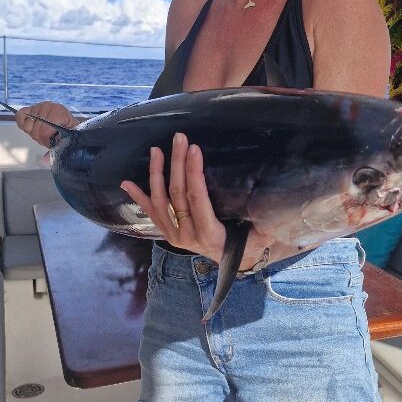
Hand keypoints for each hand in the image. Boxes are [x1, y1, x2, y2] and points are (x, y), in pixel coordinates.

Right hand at [15, 101, 80, 147]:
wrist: (68, 124)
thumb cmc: (68, 132)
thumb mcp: (67, 142)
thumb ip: (57, 151)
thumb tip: (45, 160)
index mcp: (59, 112)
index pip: (43, 131)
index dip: (46, 140)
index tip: (52, 141)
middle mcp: (48, 106)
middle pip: (35, 130)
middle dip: (41, 138)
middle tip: (48, 138)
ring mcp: (38, 106)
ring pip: (27, 125)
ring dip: (33, 132)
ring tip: (43, 133)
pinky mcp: (30, 108)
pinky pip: (20, 116)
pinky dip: (23, 123)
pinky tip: (32, 126)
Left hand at [120, 132, 272, 266]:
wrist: (231, 263)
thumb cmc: (249, 243)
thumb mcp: (260, 236)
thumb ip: (266, 225)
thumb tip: (274, 209)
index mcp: (209, 235)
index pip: (197, 200)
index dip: (194, 174)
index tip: (196, 149)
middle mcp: (187, 237)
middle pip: (177, 195)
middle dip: (178, 164)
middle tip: (180, 139)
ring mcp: (174, 235)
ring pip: (161, 201)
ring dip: (157, 174)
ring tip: (157, 150)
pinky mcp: (168, 232)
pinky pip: (151, 212)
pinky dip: (138, 197)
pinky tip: (126, 182)